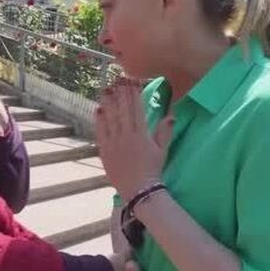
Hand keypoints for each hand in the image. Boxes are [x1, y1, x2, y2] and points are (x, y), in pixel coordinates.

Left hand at [95, 79, 173, 201]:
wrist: (139, 190)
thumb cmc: (152, 170)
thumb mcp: (162, 150)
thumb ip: (165, 131)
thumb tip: (170, 114)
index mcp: (142, 134)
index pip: (137, 109)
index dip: (134, 94)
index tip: (131, 82)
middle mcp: (127, 135)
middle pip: (123, 110)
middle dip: (120, 94)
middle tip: (117, 80)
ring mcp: (114, 143)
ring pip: (110, 118)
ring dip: (108, 103)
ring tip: (105, 90)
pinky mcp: (104, 150)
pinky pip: (100, 132)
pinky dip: (99, 120)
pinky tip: (98, 109)